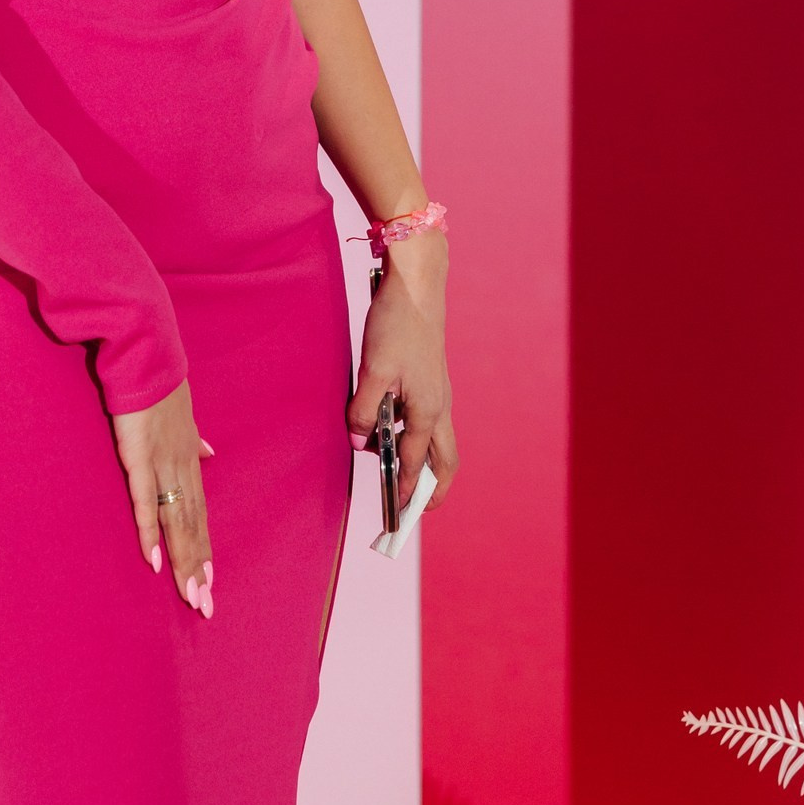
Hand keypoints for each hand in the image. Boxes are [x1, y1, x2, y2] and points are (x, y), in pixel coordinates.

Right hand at [111, 379, 215, 617]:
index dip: (204, 547)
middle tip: (204, 605)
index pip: (200, 512)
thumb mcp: (185, 415)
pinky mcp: (138, 458)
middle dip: (198, 568)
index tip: (210, 579)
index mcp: (189, 458)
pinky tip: (154, 561)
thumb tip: (211, 453)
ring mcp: (162, 464)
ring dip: (183, 561)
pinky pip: (145, 503)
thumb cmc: (160, 385)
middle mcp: (182, 467)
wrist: (145, 353)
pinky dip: (150, 533)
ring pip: (176, 523)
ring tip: (190, 596)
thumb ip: (195, 440)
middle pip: (193, 526)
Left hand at [348, 229, 457, 509]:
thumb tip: (359, 440)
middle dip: (431, 490)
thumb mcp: (373, 369)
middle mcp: (440, 407)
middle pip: (444, 461)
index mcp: (428, 410)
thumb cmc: (397, 325)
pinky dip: (419, 440)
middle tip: (412, 510)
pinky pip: (430, 422)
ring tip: (405, 482)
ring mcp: (439, 393)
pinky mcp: (432, 381)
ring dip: (426, 465)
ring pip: (439, 442)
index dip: (404, 492)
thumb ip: (365, 409)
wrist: (418, 286)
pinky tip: (397, 435)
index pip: (415, 463)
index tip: (395, 518)